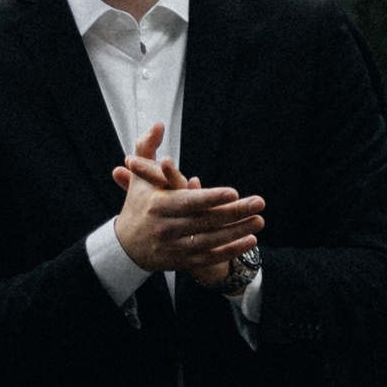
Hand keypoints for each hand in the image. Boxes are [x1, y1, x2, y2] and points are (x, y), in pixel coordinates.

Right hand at [112, 129, 265, 281]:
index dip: (211, 198)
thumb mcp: (140, 176)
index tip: (234, 192)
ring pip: (211, 240)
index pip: (188, 202)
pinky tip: (250, 240)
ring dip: (237, 232)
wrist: (127, 247)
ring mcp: (174, 248)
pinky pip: (210, 257)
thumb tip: (158, 124)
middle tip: (259, 202)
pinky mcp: (182, 262)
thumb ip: (147, 148)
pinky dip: (231, 250)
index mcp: (158, 206)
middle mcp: (166, 229)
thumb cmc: (139, 204)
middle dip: (234, 213)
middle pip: (205, 221)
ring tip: (259, 220)